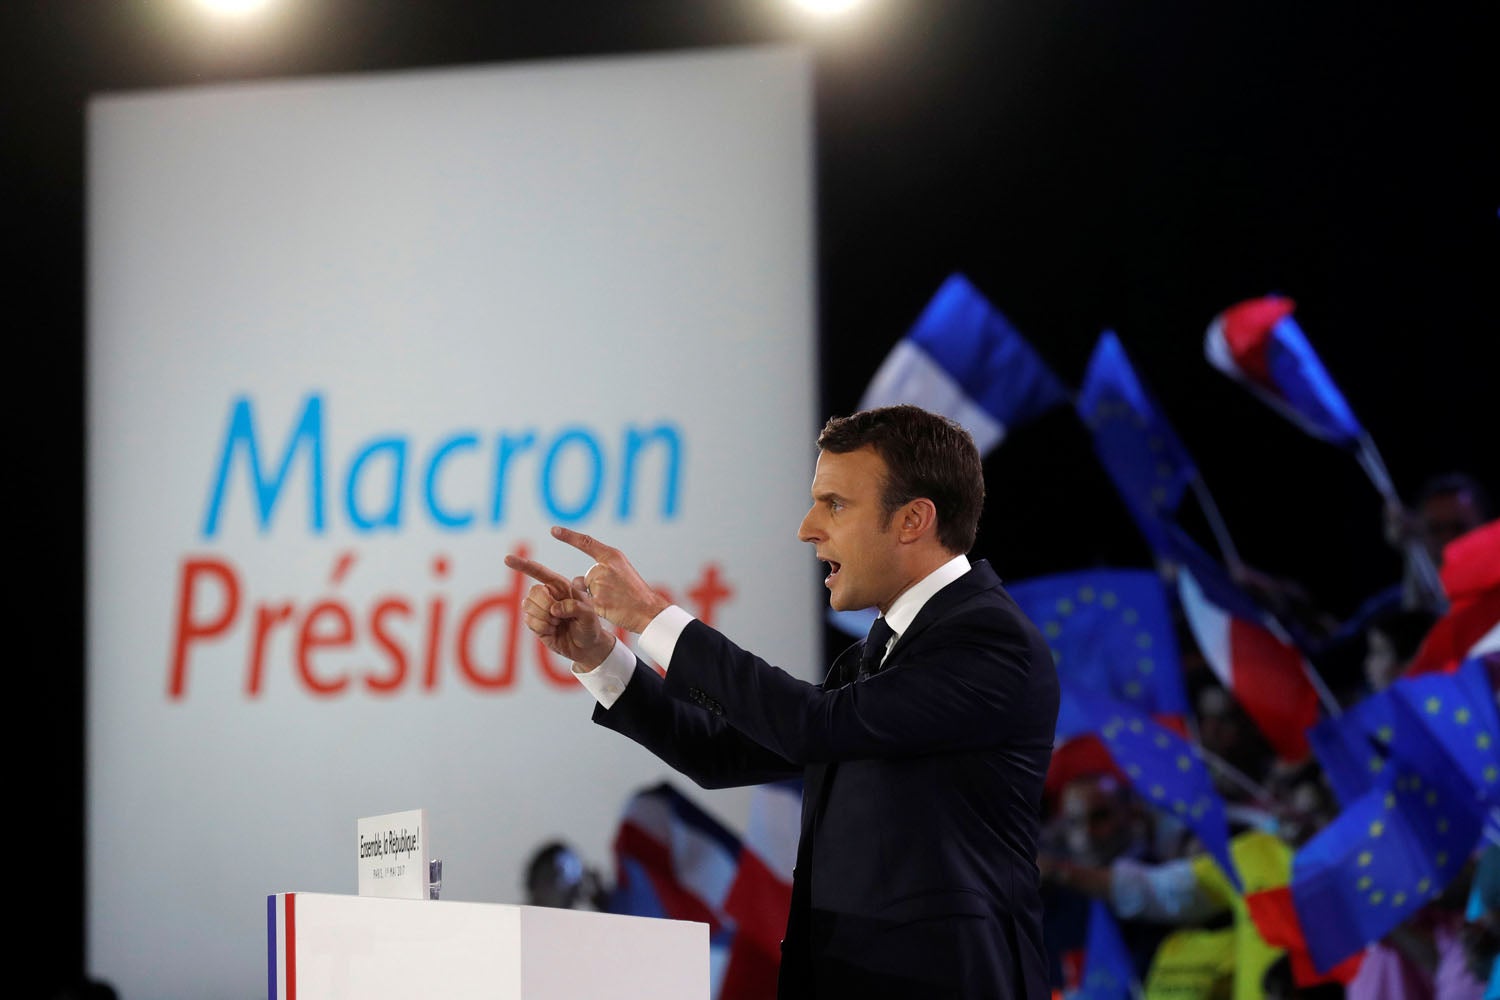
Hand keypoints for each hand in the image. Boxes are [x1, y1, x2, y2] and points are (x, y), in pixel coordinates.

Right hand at [504, 552, 614, 668]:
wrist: (586, 646)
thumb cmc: (590, 626)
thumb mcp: (590, 615)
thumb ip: (575, 608)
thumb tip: (554, 609)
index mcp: (561, 586)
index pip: (539, 572)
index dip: (523, 565)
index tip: (507, 559)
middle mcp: (548, 595)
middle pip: (533, 591)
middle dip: (545, 605)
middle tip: (559, 616)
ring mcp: (540, 609)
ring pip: (528, 606)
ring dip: (544, 618)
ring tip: (558, 623)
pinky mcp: (535, 623)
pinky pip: (529, 621)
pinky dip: (542, 628)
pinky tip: (553, 630)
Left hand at [546, 526, 668, 634]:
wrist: (649, 610)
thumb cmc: (636, 593)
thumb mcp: (622, 572)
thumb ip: (602, 570)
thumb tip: (579, 579)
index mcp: (612, 556)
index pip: (586, 542)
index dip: (568, 536)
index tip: (554, 530)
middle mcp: (604, 567)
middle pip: (587, 576)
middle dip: (594, 586)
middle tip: (616, 594)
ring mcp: (600, 583)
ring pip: (585, 589)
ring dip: (594, 596)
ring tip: (614, 600)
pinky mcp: (597, 600)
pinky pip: (588, 602)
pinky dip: (597, 607)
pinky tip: (612, 608)